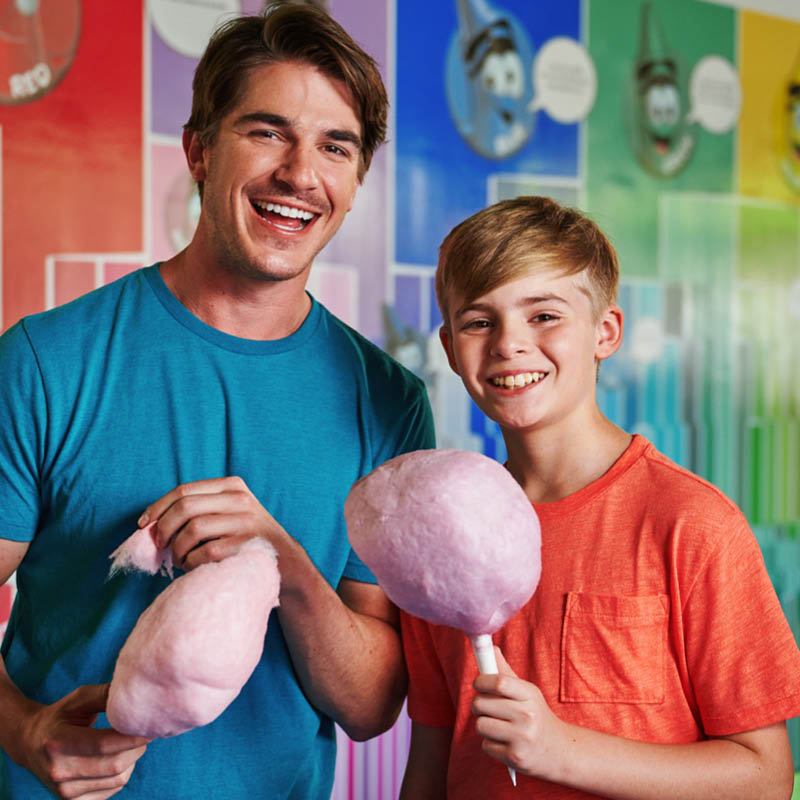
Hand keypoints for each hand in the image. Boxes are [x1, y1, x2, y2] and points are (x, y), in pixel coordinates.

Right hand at [18, 684, 147, 798]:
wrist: (30, 743)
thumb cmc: (61, 716)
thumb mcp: (78, 699)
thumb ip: (105, 696)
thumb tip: (136, 695)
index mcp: (57, 742)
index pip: (102, 744)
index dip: (130, 737)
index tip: (150, 726)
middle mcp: (58, 771)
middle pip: (113, 764)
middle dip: (137, 747)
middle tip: (147, 731)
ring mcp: (64, 791)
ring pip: (117, 779)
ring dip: (133, 760)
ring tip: (133, 743)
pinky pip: (113, 789)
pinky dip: (124, 773)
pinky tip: (120, 758)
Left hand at [138, 476, 286, 570]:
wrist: (284, 560)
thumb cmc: (246, 537)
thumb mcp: (231, 511)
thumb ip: (200, 508)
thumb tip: (152, 522)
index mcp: (232, 486)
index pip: (184, 490)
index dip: (158, 507)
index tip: (144, 524)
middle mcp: (239, 499)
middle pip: (185, 507)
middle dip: (164, 528)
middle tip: (160, 545)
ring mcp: (244, 522)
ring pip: (192, 529)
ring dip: (177, 549)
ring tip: (179, 559)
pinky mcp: (244, 545)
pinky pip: (203, 552)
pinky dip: (190, 562)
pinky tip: (192, 566)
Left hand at [471, 648, 567, 780]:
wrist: (560, 751)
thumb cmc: (537, 716)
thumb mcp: (527, 693)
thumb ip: (506, 673)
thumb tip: (490, 649)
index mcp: (529, 695)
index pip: (498, 682)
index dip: (481, 681)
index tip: (478, 684)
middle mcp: (527, 715)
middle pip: (481, 703)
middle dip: (477, 705)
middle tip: (484, 707)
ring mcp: (522, 737)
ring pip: (480, 725)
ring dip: (483, 725)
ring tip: (496, 725)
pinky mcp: (515, 757)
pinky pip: (486, 745)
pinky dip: (490, 743)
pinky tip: (505, 742)